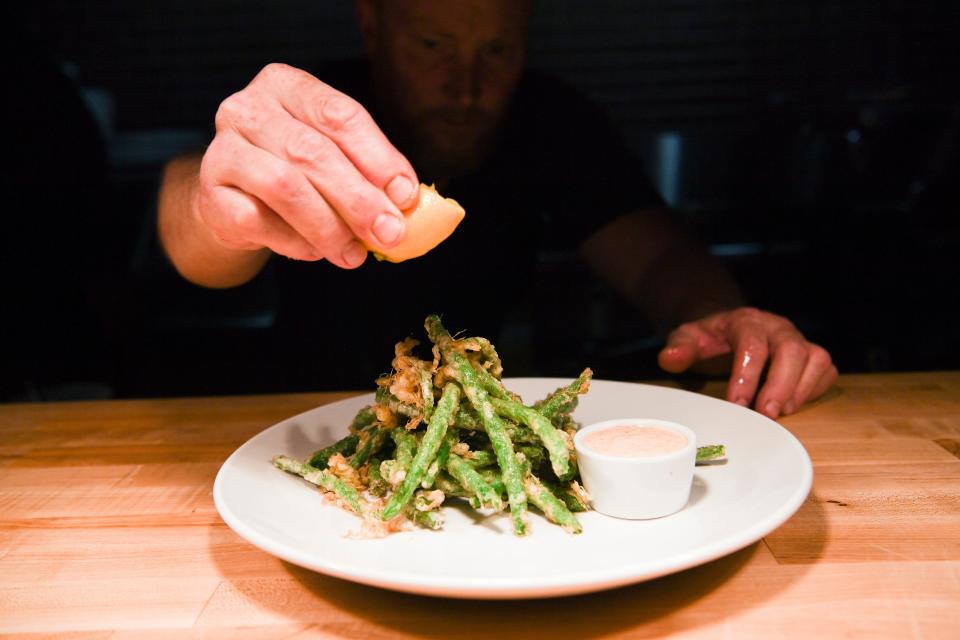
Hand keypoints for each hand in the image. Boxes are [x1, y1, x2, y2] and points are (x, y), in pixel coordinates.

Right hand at [196, 63, 418, 267]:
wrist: (236, 201)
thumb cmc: (297, 172)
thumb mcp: (335, 158)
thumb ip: (368, 171)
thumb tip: (404, 200)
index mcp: (286, 85)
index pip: (339, 115)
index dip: (378, 157)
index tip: (405, 194)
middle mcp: (248, 109)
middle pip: (312, 152)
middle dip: (358, 199)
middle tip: (389, 233)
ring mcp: (222, 150)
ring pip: (285, 187)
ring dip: (329, 227)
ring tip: (354, 254)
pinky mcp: (212, 194)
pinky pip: (259, 222)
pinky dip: (296, 242)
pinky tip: (316, 252)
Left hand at [657, 307, 837, 417]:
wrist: (727, 330)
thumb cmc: (709, 339)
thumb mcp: (688, 338)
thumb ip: (680, 347)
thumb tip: (669, 358)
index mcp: (746, 321)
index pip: (752, 344)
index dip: (747, 375)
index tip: (737, 404)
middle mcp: (777, 327)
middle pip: (792, 350)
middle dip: (781, 385)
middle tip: (767, 414)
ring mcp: (797, 340)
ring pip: (816, 358)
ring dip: (803, 389)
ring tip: (782, 412)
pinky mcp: (810, 355)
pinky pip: (826, 370)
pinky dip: (816, 389)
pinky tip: (794, 405)